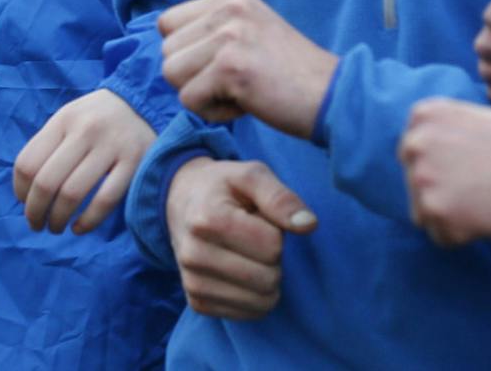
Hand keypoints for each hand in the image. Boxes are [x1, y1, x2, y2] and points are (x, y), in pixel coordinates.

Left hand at [14, 89, 155, 234]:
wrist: (143, 102)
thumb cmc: (96, 119)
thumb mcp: (70, 119)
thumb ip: (48, 147)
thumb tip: (25, 194)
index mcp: (64, 119)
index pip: (27, 163)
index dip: (20, 191)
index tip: (24, 203)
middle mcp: (86, 130)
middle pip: (46, 182)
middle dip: (35, 212)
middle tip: (36, 224)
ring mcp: (112, 145)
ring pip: (72, 194)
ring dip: (58, 219)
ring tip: (56, 227)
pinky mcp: (134, 162)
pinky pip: (105, 200)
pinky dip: (87, 221)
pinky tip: (79, 228)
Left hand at [158, 0, 338, 138]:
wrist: (332, 96)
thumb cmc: (289, 74)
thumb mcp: (250, 31)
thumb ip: (212, 30)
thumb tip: (165, 44)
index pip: (167, 22)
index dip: (187, 53)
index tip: (222, 64)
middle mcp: (228, 8)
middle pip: (166, 51)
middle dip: (192, 76)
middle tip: (234, 81)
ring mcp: (229, 36)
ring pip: (172, 74)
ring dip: (200, 94)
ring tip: (238, 91)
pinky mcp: (230, 67)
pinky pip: (189, 100)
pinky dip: (213, 112)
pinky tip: (245, 104)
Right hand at [165, 157, 316, 320]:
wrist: (182, 203)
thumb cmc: (224, 188)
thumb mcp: (252, 176)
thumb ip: (281, 197)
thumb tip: (309, 225)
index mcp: (207, 219)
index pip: (272, 245)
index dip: (276, 231)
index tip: (259, 218)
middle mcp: (193, 255)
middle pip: (268, 278)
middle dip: (274, 258)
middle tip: (256, 238)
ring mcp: (193, 283)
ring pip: (262, 301)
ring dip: (267, 278)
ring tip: (248, 254)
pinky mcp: (198, 303)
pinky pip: (250, 314)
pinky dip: (257, 296)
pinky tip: (241, 272)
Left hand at [399, 98, 490, 246]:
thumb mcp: (471, 119)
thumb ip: (440, 134)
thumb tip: (418, 159)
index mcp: (424, 115)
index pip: (412, 151)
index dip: (439, 165)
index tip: (465, 168)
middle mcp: (415, 143)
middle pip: (414, 180)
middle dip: (439, 190)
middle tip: (476, 189)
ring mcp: (422, 178)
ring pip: (423, 211)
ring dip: (449, 214)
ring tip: (483, 202)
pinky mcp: (435, 211)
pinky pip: (441, 235)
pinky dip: (461, 235)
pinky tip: (485, 218)